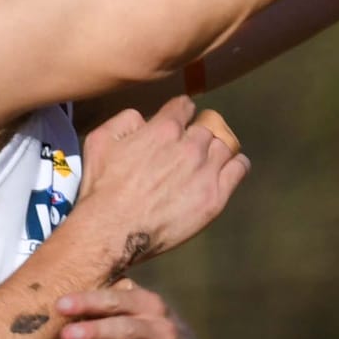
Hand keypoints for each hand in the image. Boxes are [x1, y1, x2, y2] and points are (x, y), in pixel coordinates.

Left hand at [56, 283, 203, 338]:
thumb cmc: (143, 336)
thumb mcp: (123, 321)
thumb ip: (94, 319)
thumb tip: (58, 323)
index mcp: (142, 304)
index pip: (112, 300)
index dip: (87, 301)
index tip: (59, 305)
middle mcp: (158, 324)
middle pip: (124, 325)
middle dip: (95, 329)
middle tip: (65, 335)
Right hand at [78, 96, 248, 274]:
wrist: (111, 230)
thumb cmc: (101, 189)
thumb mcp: (99, 140)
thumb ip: (126, 120)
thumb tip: (145, 118)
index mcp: (164, 128)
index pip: (185, 107)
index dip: (179, 115)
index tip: (177, 126)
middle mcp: (190, 145)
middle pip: (205, 128)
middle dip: (195, 137)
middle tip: (184, 155)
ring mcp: (206, 170)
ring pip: (224, 145)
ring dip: (214, 151)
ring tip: (203, 166)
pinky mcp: (215, 195)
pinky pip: (239, 168)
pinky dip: (235, 165)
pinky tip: (225, 171)